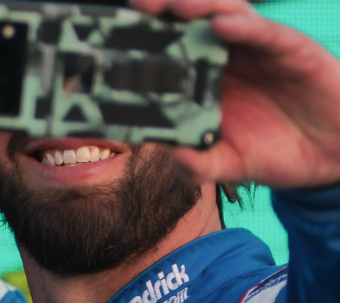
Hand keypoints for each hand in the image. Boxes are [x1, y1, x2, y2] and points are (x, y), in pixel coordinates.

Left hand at [132, 0, 339, 189]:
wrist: (331, 154)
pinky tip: (223, 25)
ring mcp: (256, 50)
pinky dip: (244, 26)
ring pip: (223, 15)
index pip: (166, 54)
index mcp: (201, 81)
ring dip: (198, 8)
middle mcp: (224, 58)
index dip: (140, 43)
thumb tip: (174, 157)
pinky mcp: (291, 49)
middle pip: (188, 25)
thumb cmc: (274, 150)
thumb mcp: (229, 164)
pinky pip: (265, 33)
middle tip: (132, 7)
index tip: (107, 39)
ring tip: (172, 8)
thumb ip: (198, 165)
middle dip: (160, 13)